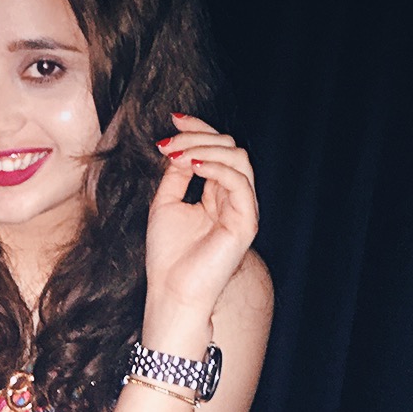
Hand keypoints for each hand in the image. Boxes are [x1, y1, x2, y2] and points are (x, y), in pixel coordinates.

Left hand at [145, 114, 258, 325]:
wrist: (172, 293)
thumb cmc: (168, 257)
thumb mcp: (166, 204)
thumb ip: (175, 174)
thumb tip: (178, 146)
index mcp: (217, 195)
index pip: (217, 151)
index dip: (199, 130)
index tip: (174, 118)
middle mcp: (234, 199)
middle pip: (230, 148)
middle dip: (199, 136)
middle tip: (169, 140)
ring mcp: (243, 209)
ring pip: (238, 159)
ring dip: (204, 149)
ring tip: (177, 155)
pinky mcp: (246, 222)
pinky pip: (238, 181)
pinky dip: (214, 168)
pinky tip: (191, 167)